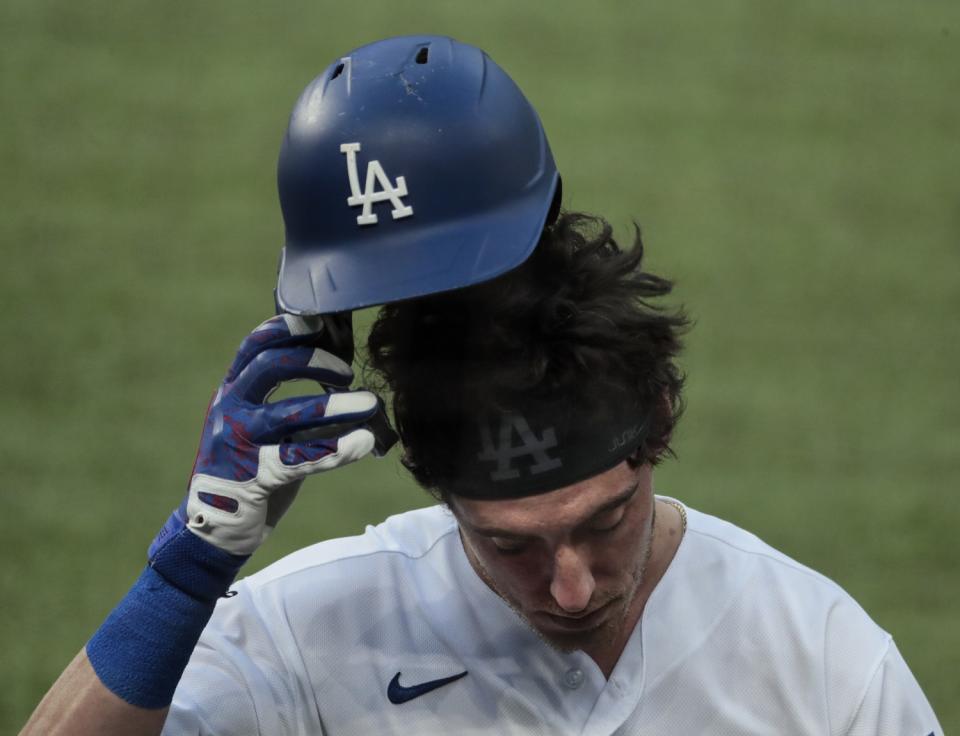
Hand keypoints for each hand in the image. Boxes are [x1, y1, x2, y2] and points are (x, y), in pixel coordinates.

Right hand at [149, 314, 379, 560]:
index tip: (318, 322)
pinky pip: (301, 457)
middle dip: (311, 361)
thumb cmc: (250, 470)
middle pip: (268, 367)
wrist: (216, 529)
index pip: (253, 348)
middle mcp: (230, 411)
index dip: (284, 329)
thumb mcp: (262, 429)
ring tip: (371, 403)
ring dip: (335, 406)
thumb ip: (291, 405)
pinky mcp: (254, 477)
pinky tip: (363, 442)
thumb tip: (346, 379)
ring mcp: (239, 444)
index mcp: (232, 394)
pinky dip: (337, 449)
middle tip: (346, 371)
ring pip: (288, 414)